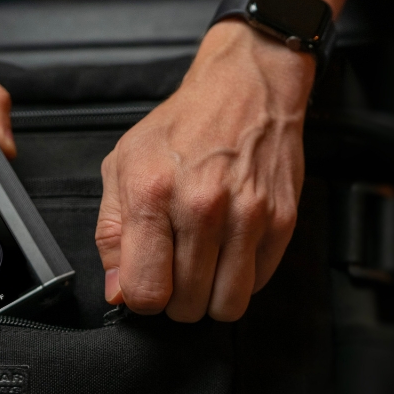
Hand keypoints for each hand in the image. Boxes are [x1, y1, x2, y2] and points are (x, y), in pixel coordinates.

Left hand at [95, 21, 312, 321]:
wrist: (244, 87)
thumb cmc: (181, 127)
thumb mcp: (122, 166)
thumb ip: (111, 233)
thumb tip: (118, 291)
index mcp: (153, 194)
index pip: (145, 290)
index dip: (143, 298)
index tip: (148, 282)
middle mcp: (202, 207)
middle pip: (187, 305)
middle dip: (177, 299)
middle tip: (177, 270)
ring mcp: (247, 216)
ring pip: (227, 306)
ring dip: (212, 298)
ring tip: (205, 268)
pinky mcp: (282, 221)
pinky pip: (258, 284)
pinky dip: (242, 278)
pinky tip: (230, 249)